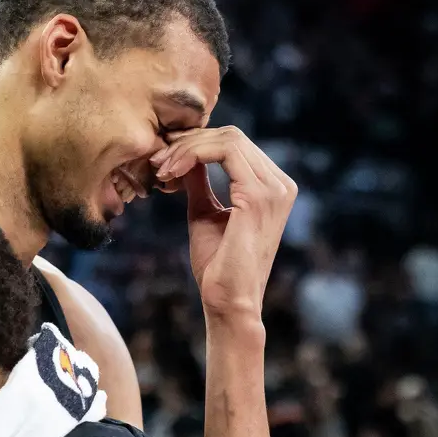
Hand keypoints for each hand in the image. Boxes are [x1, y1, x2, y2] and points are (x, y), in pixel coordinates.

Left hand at [150, 126, 295, 328]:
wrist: (227, 301)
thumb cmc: (217, 265)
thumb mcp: (204, 212)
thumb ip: (199, 181)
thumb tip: (185, 155)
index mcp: (272, 187)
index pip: (234, 144)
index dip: (195, 144)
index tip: (163, 160)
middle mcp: (280, 184)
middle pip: (231, 136)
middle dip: (188, 143)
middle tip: (157, 161)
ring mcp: (274, 189)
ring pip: (227, 139)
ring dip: (186, 149)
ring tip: (161, 169)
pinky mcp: (259, 196)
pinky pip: (224, 152)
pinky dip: (191, 156)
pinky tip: (170, 173)